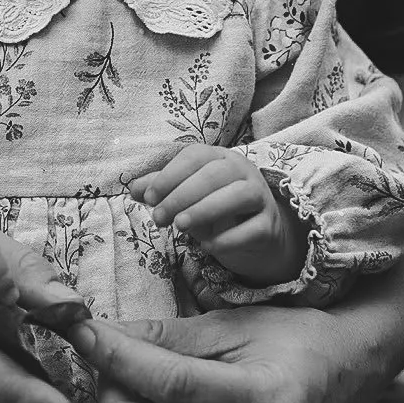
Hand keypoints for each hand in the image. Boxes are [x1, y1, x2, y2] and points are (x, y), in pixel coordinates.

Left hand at [130, 146, 307, 283]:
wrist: (256, 237)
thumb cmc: (216, 210)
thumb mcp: (186, 197)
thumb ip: (161, 189)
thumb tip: (133, 188)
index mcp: (220, 157)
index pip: (195, 156)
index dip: (170, 175)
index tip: (148, 198)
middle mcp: (243, 170)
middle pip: (214, 175)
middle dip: (182, 195)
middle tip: (159, 218)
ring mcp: (260, 196)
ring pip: (236, 196)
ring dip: (204, 210)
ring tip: (179, 227)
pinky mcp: (270, 225)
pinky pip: (252, 229)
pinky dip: (228, 238)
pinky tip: (208, 246)